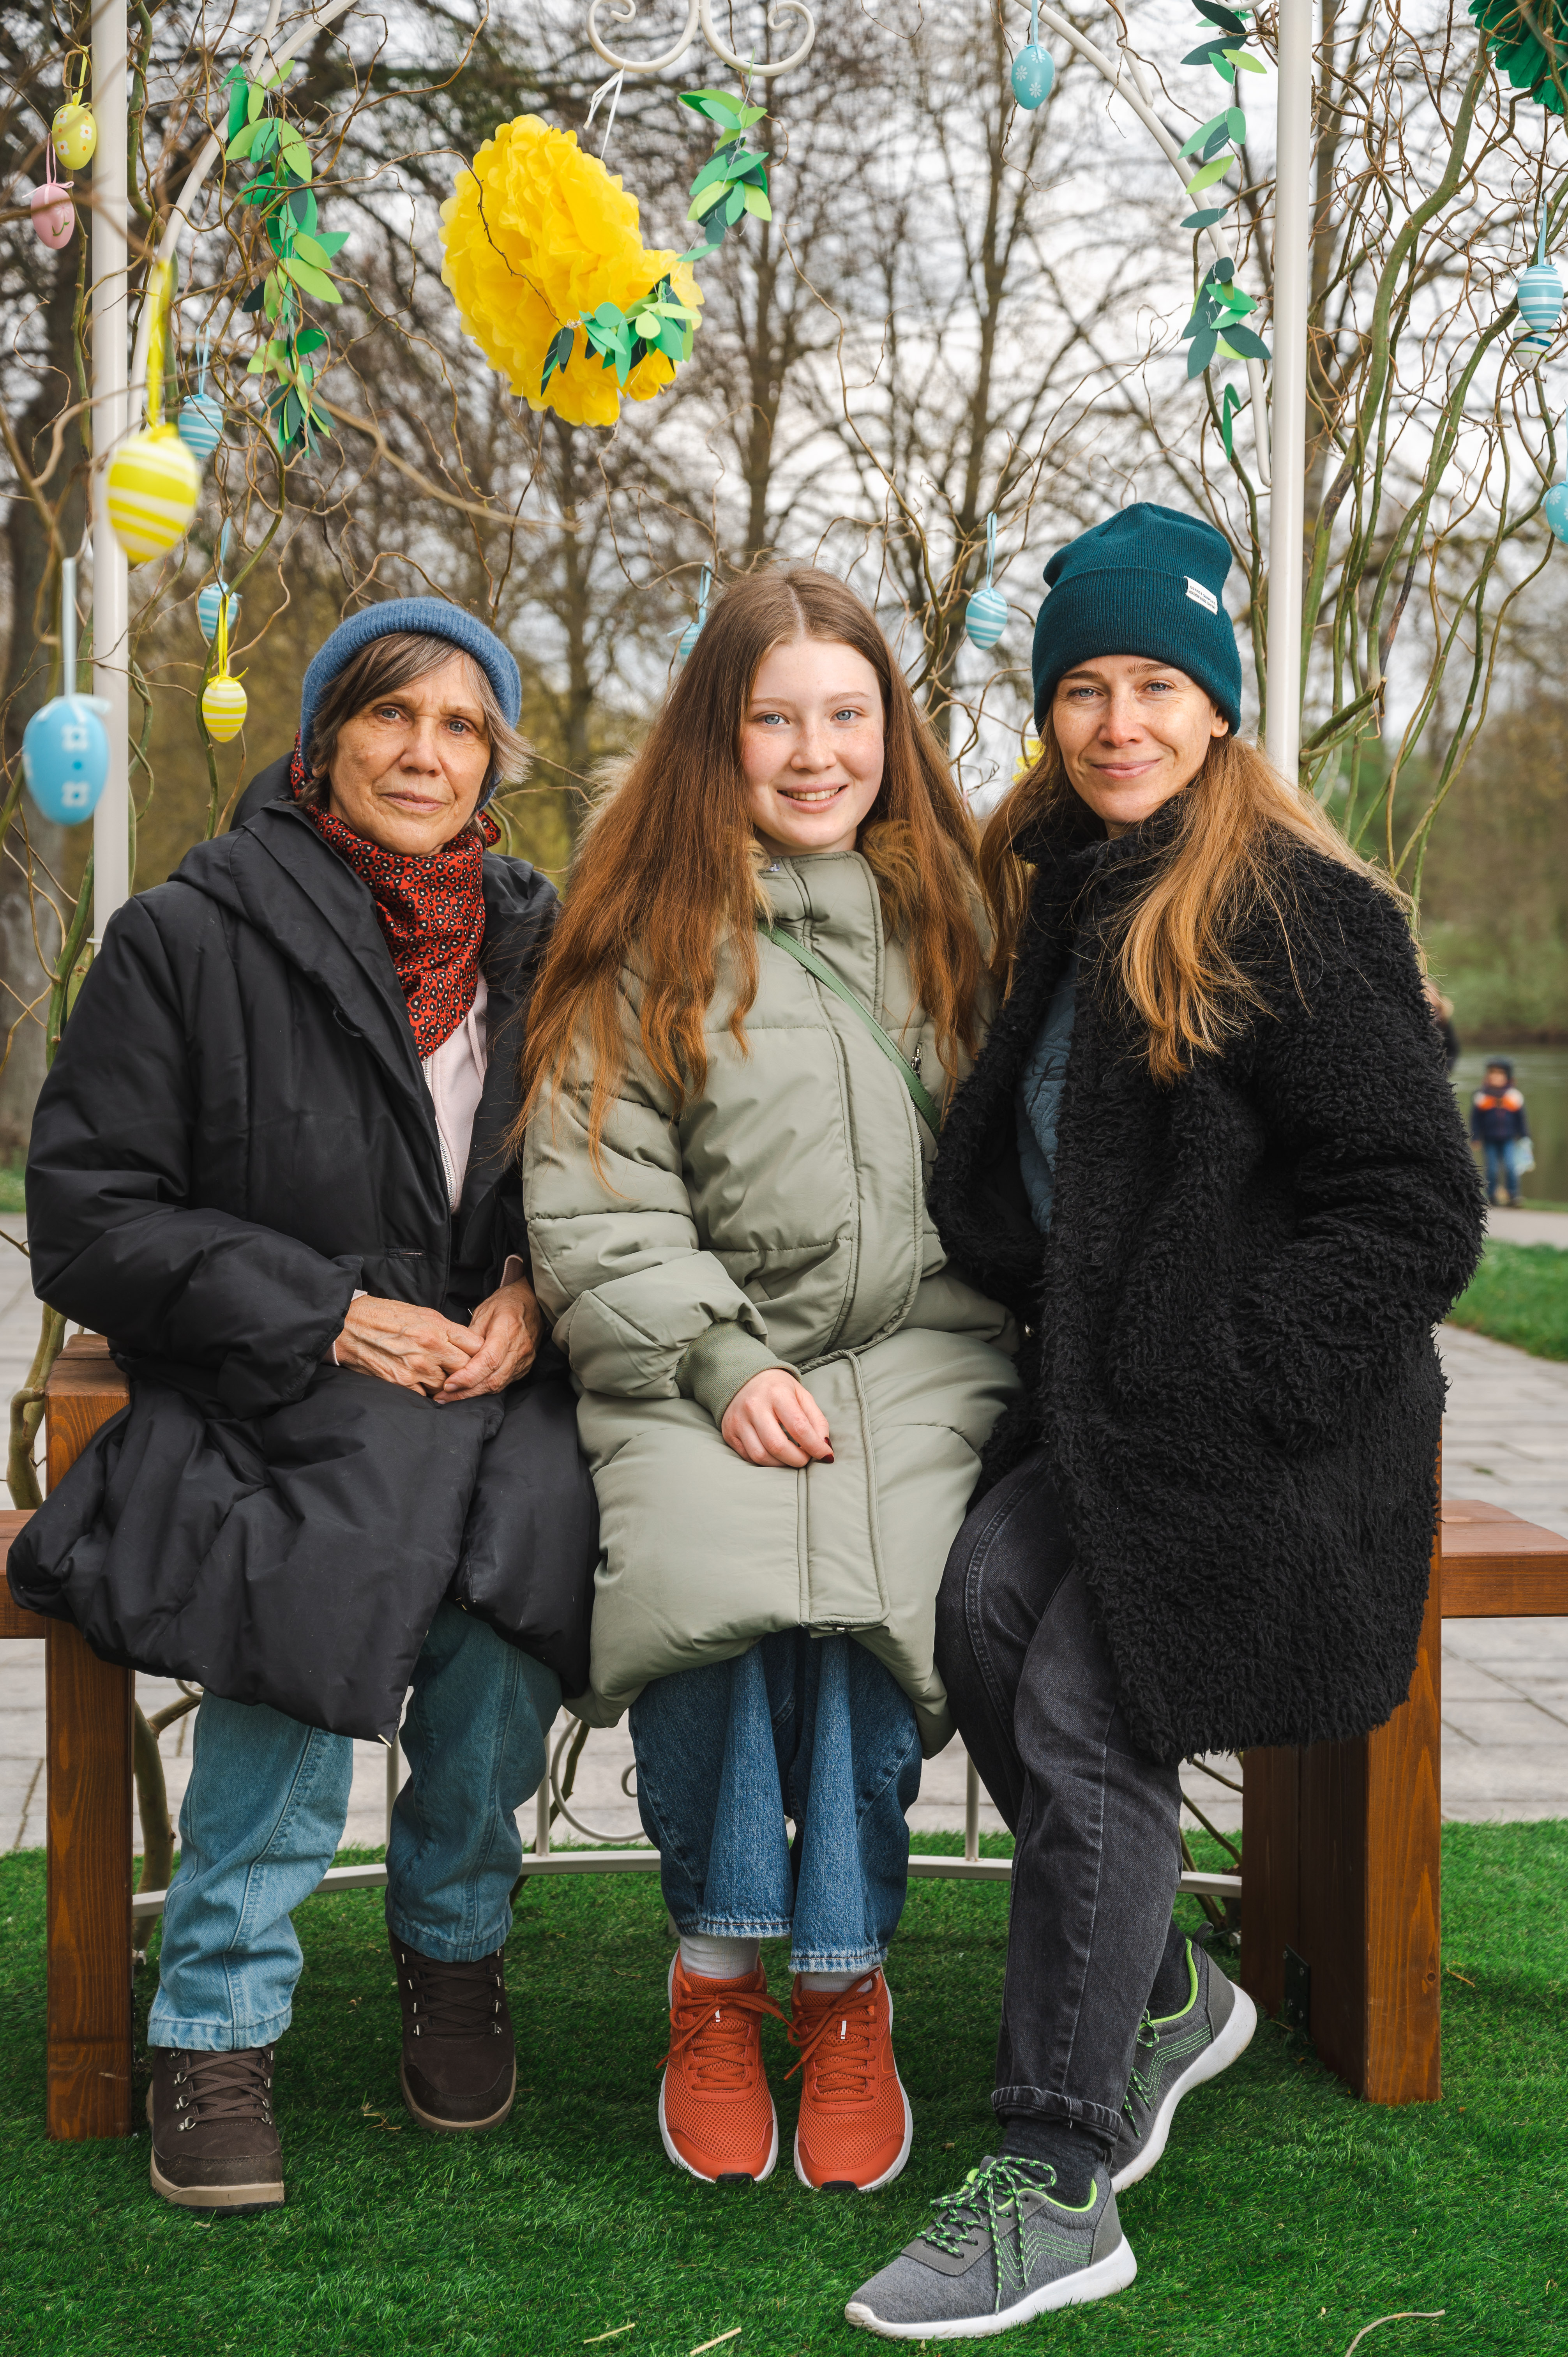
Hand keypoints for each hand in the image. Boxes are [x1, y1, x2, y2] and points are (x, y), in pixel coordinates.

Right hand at [332, 1296, 481, 1395]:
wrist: (350, 1326)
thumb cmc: (386, 1316)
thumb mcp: (423, 1313)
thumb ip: (448, 1330)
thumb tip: (468, 1344)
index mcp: (438, 1328)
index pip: (476, 1346)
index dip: (478, 1353)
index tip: (475, 1356)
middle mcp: (430, 1348)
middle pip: (465, 1368)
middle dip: (465, 1371)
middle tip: (458, 1370)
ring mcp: (416, 1368)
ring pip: (446, 1385)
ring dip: (444, 1384)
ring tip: (435, 1375)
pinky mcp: (401, 1383)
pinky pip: (425, 1396)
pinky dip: (425, 1392)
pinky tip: (420, 1383)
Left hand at [434, 1278, 542, 1400]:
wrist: (532, 1302)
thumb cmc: (506, 1303)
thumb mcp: (484, 1311)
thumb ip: (470, 1336)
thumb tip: (456, 1356)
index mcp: (507, 1331)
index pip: (488, 1360)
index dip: (468, 1376)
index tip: (449, 1384)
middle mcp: (519, 1349)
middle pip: (493, 1379)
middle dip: (466, 1392)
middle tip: (442, 1397)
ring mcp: (524, 1360)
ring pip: (498, 1385)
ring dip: (473, 1394)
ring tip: (451, 1397)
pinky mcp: (524, 1367)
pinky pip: (504, 1383)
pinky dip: (485, 1389)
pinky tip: (469, 1390)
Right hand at [720, 1369, 832, 1468]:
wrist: (744, 1378)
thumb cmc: (777, 1389)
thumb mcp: (801, 1395)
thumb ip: (816, 1420)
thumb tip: (824, 1447)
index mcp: (777, 1393)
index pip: (799, 1427)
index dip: (815, 1446)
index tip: (825, 1455)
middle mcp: (754, 1406)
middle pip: (778, 1446)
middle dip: (797, 1460)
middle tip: (806, 1458)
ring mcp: (739, 1421)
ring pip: (761, 1456)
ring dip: (781, 1464)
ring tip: (791, 1457)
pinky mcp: (729, 1433)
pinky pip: (749, 1457)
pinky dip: (766, 1462)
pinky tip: (775, 1455)